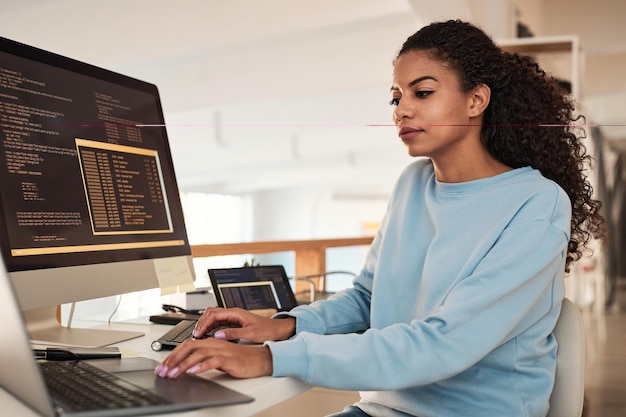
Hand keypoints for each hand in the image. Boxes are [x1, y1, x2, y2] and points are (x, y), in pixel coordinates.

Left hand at [155, 338, 271, 378]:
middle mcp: (214, 343)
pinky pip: (213, 361)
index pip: (186, 345)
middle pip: (189, 347)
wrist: (259, 359)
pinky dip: (202, 366)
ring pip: (198, 354)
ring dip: (183, 364)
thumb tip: (187, 367)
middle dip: (173, 359)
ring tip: (173, 374)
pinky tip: (194, 372)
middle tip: (163, 371)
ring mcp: (221, 350)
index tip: (162, 367)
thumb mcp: (218, 359)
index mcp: (210, 342)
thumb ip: (204, 359)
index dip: (172, 355)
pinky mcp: (229, 359)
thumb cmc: (240, 359)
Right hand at [192, 307, 294, 343]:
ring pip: (214, 318)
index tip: (198, 333)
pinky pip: (219, 323)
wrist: (277, 329)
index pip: (214, 314)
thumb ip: (233, 334)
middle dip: (201, 322)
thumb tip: (217, 335)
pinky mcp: (234, 323)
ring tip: (199, 336)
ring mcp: (233, 317)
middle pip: (211, 313)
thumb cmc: (267, 330)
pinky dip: (211, 328)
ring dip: (205, 325)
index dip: (204, 323)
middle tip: (195, 334)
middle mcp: (233, 313)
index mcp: (236, 313)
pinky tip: (208, 336)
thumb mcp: (250, 333)